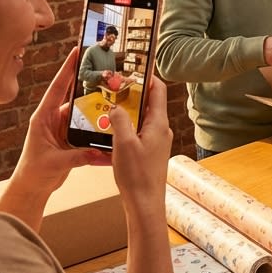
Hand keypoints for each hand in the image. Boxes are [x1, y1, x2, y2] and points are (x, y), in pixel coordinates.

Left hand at [19, 49, 108, 192]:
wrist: (33, 187)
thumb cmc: (34, 172)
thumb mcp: (54, 163)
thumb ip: (76, 157)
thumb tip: (97, 153)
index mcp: (43, 117)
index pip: (57, 88)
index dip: (67, 69)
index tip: (77, 51)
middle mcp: (54, 118)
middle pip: (75, 96)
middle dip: (90, 83)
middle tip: (107, 71)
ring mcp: (64, 127)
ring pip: (85, 112)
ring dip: (99, 107)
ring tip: (117, 98)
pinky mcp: (72, 138)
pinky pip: (89, 129)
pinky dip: (99, 129)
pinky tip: (113, 128)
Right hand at [107, 76, 171, 212]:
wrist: (145, 204)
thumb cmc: (137, 176)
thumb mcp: (123, 144)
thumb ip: (120, 120)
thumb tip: (116, 106)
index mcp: (159, 124)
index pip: (158, 90)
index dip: (147, 77)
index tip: (133, 68)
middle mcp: (161, 130)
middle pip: (149, 103)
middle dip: (132, 93)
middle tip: (114, 86)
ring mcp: (157, 141)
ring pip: (143, 118)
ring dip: (128, 110)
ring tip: (110, 105)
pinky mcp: (150, 152)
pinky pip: (139, 131)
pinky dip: (128, 126)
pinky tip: (112, 129)